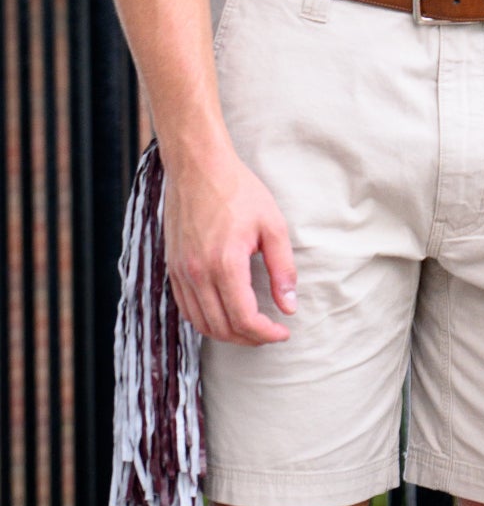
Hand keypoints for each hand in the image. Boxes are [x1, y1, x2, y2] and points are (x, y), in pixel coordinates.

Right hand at [162, 141, 296, 344]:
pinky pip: (186, 308)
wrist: (198, 167)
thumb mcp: (272, 225)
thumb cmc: (239, 191)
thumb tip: (289, 307)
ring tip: (251, 329)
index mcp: (224, 264)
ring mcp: (180, 272)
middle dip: (249, 339)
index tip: (283, 332)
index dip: (266, 334)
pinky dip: (206, 320)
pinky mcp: (172, 267)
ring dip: (227, 334)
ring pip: (200, 323)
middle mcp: (196, 274)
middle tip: (271, 333)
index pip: (244, 318)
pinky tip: (225, 314)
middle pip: (221, 327)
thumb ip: (282, 268)